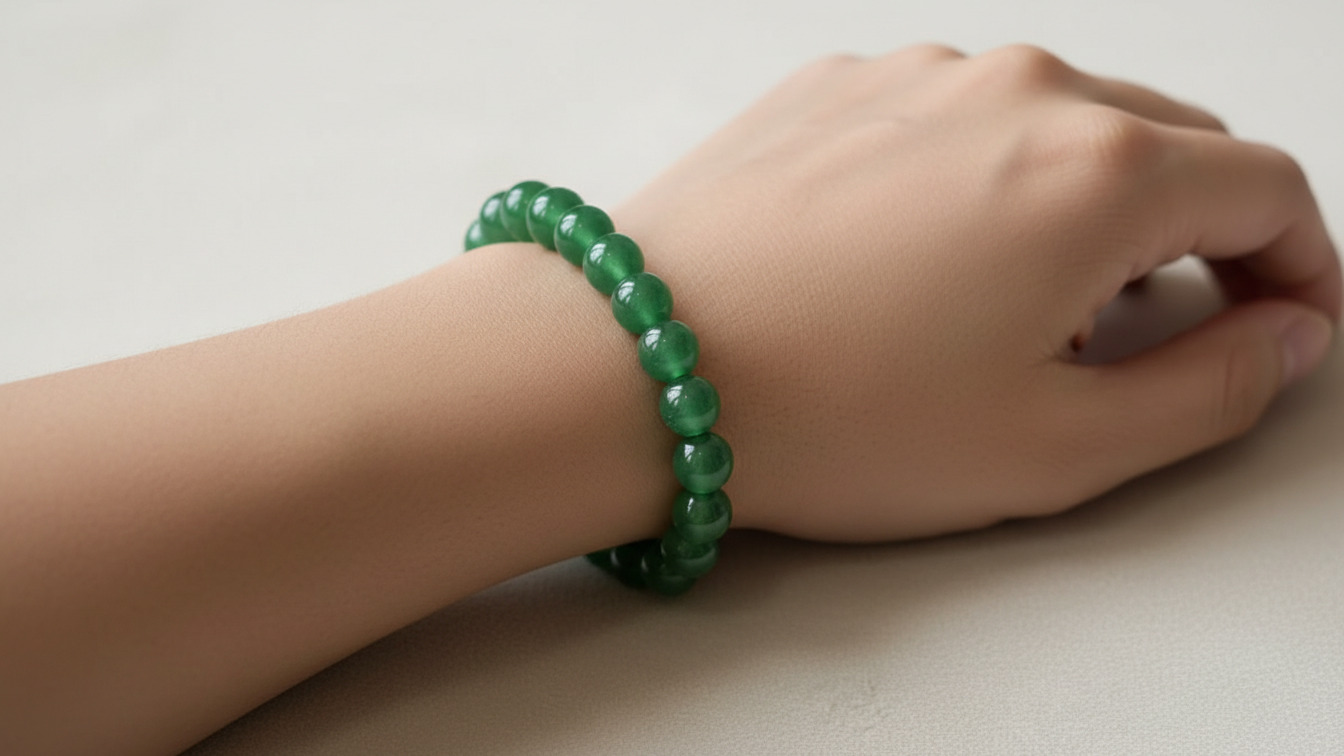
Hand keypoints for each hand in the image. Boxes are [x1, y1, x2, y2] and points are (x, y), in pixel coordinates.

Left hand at [615, 45, 1340, 540]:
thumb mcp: (1056, 447)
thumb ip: (1209, 392)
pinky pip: (951, 115)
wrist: (634, 364)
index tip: (1279, 324)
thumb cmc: (829, 416)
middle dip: (1196, 234)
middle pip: (1171, 144)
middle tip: (1161, 329)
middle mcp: (1016, 88)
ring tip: (1021, 307)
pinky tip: (921, 257)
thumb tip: (1279, 340)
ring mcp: (915, 73)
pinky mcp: (834, 86)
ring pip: (1058, 121)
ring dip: (1080, 201)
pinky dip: (979, 174)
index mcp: (1097, 168)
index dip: (1296, 267)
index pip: (1265, 190)